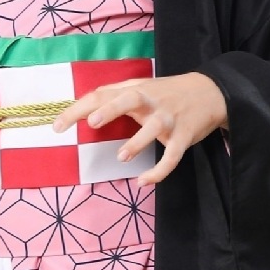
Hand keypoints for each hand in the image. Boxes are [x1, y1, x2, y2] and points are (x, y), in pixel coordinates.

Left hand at [50, 71, 228, 186]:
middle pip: (129, 99)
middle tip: (93, 122)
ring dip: (137, 142)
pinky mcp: (184, 136)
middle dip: (111, 109)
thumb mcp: (142, 88)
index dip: (79, 109)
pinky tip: (144, 181)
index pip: (102, 95)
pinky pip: (172, 156)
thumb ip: (114, 96)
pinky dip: (159, 171)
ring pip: (153, 129)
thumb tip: (83, 106)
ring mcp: (168, 119)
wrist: (212, 93)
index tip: (57, 126)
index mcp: (136, 90)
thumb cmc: (167, 93)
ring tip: (121, 157)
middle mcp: (151, 101)